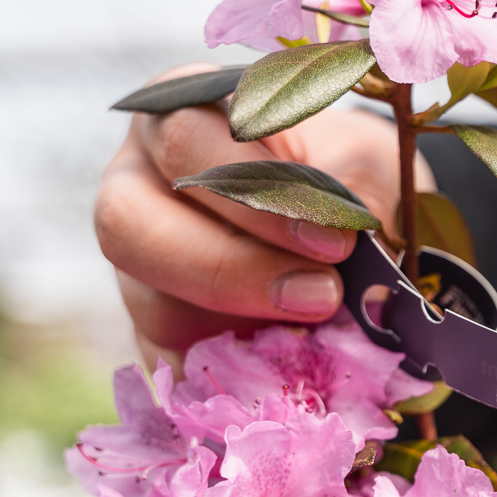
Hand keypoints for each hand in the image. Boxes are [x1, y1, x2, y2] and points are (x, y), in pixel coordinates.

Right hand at [95, 63, 431, 369]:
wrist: (356, 226)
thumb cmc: (349, 174)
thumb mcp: (366, 164)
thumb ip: (356, 192)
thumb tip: (357, 247)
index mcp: (180, 114)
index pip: (187, 139)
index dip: (256, 193)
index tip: (334, 236)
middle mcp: (138, 187)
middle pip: (130, 225)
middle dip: (229, 267)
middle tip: (321, 293)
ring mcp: (141, 269)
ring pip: (149, 302)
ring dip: (238, 327)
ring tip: (319, 332)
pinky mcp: (160, 338)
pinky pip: (174, 367)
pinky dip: (231, 381)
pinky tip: (289, 381)